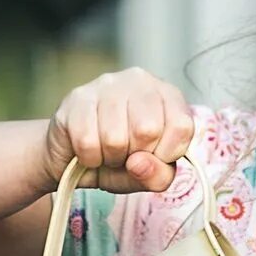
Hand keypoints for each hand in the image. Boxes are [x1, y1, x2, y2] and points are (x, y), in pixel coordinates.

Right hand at [42, 68, 193, 192]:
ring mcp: (106, 84)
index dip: (167, 153)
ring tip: (107, 151)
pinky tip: (89, 150)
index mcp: (167, 94)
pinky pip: (87, 141)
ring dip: (110, 157)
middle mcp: (139, 80)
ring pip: (115, 137)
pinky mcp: (77, 97)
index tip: (153, 156)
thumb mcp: (148, 175)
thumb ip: (158, 175)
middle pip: (148, 129)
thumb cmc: (119, 161)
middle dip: (135, 155)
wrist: (73, 159)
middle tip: (126, 154)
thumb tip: (139, 163)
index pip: (181, 126)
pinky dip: (89, 158)